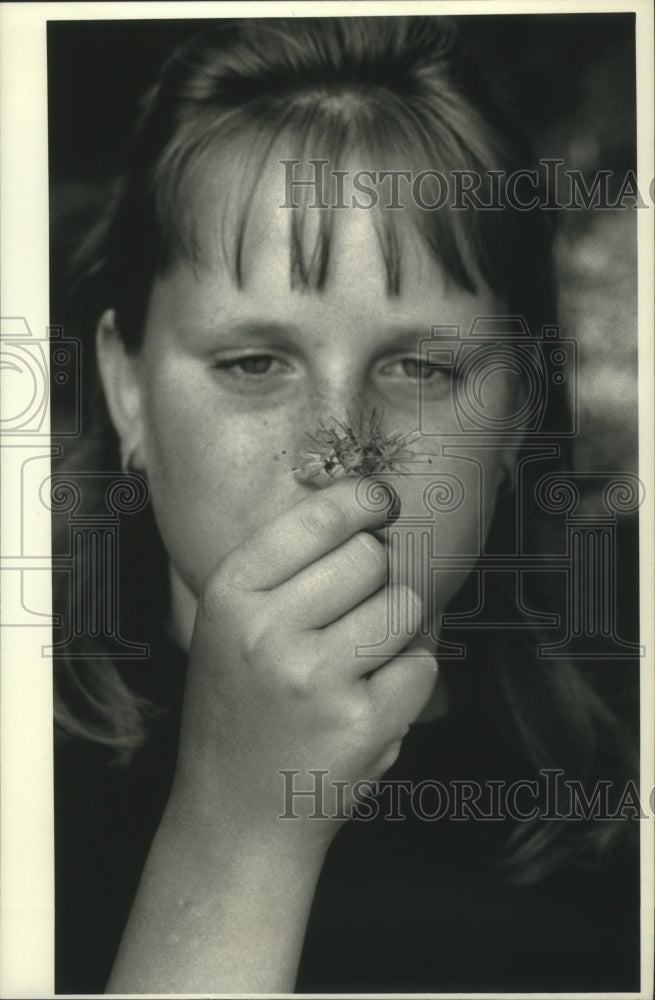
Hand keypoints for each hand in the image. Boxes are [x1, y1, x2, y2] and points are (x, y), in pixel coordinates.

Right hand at [172, 477, 437, 853]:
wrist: (235, 814)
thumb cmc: (242, 706)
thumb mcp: (232, 626)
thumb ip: (286, 570)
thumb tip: (371, 506)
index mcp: (230, 595)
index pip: (318, 518)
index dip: (364, 502)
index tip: (383, 504)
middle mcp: (267, 631)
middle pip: (371, 557)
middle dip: (378, 576)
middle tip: (358, 609)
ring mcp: (315, 679)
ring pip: (404, 607)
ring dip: (398, 628)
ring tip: (363, 657)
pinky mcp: (360, 723)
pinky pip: (423, 665)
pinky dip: (409, 678)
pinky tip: (373, 698)